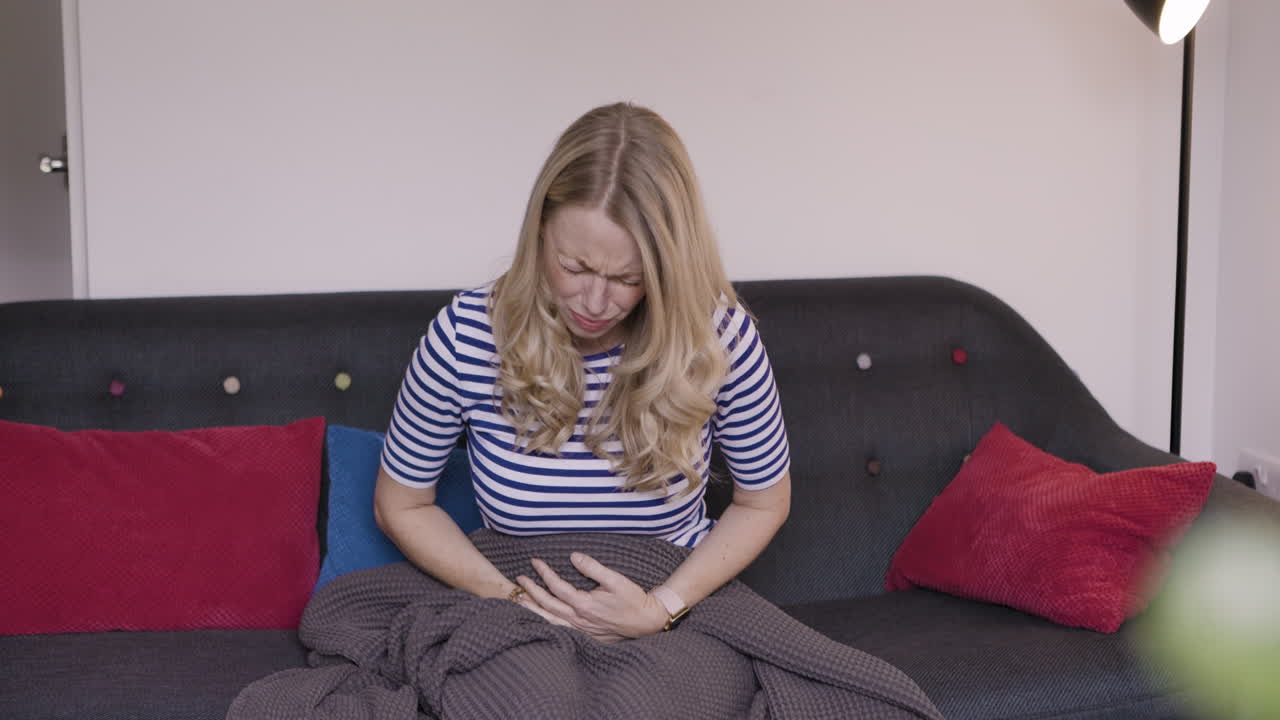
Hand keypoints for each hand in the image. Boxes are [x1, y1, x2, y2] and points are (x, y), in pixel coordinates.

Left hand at [515, 552, 669, 642]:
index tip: (535, 562)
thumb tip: (573, 556)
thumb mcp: (615, 579)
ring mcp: (580, 629)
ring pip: (550, 620)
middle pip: (547, 605)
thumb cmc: (632, 599)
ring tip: (520, 600)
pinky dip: (546, 620)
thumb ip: (593, 568)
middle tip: (520, 579)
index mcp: (584, 605)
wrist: (646, 622)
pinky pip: (559, 627)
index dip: (544, 573)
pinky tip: (540, 616)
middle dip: (531, 591)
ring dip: (533, 609)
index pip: (556, 587)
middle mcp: (579, 619)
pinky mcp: (585, 634)